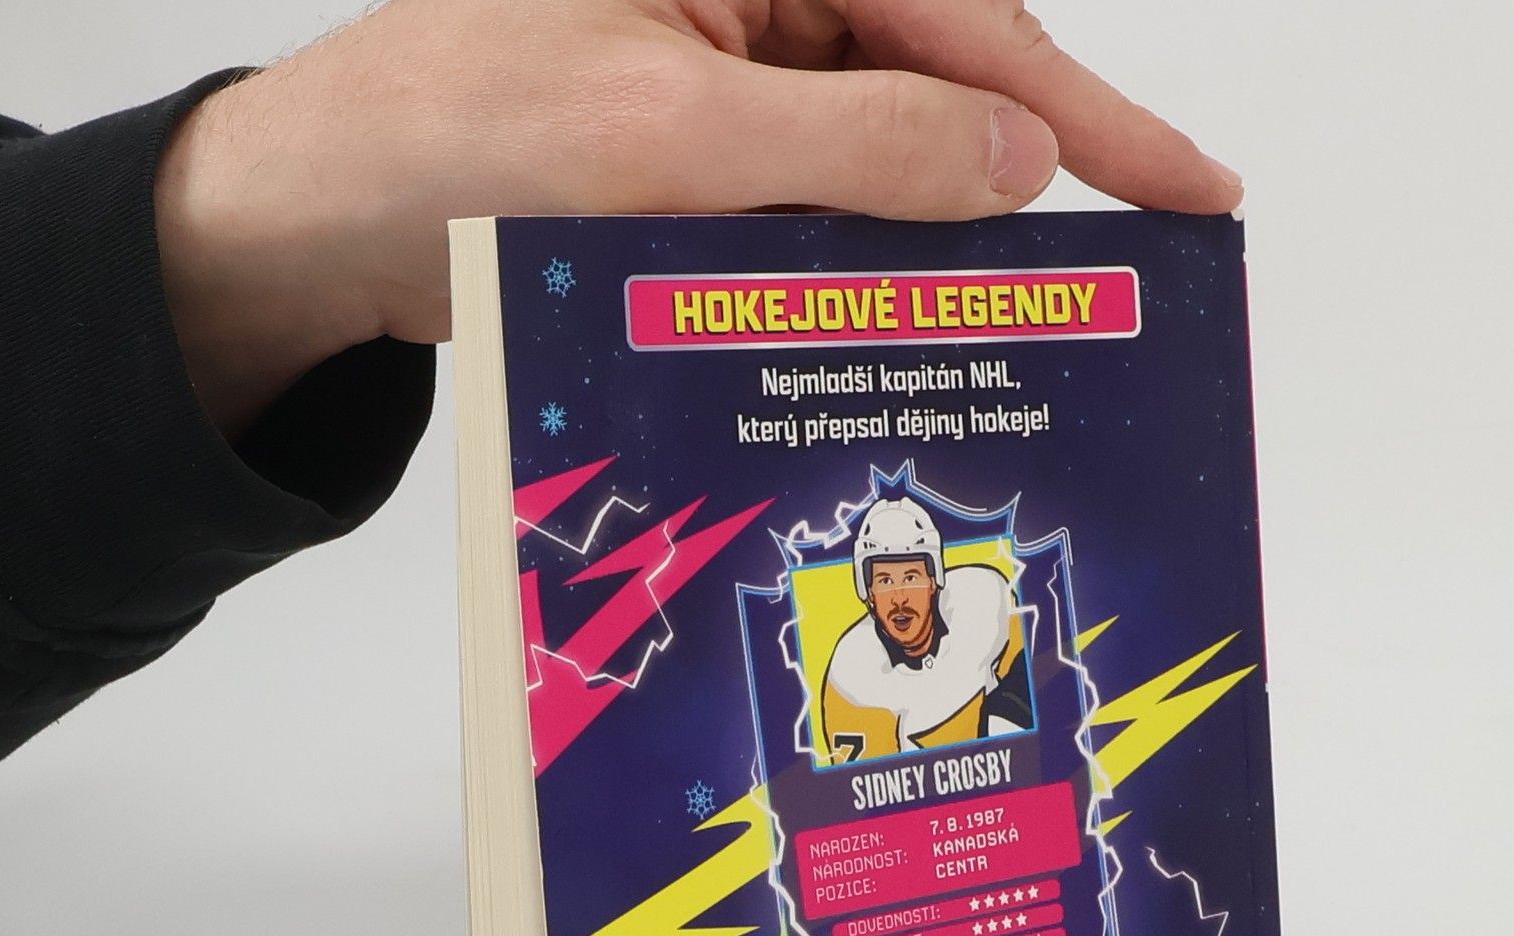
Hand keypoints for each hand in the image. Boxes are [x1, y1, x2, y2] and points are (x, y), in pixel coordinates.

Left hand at [155, 0, 1241, 433]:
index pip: (961, 13)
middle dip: (1030, 176)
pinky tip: (902, 321)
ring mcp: (728, 69)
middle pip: (939, 75)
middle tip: (1132, 279)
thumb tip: (1014, 153)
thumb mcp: (662, 135)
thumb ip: (852, 140)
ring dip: (940, 239)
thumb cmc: (444, 134)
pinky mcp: (701, 150)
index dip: (1088, 112)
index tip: (1192, 189)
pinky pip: (817, 203)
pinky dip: (860, 265)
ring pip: (884, 154)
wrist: (321, 218)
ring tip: (1029, 325)